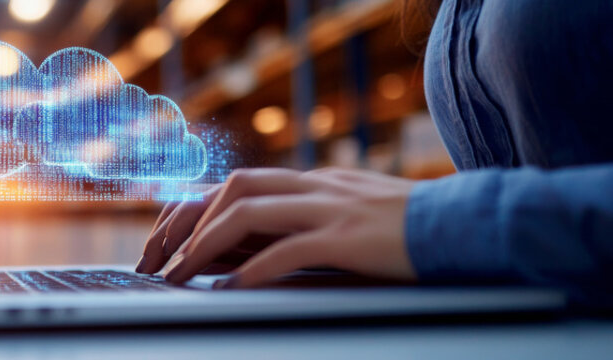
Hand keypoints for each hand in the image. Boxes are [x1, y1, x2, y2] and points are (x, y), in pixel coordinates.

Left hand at [135, 167, 417, 287]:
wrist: (469, 224)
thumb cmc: (410, 228)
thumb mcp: (353, 212)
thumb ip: (310, 218)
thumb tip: (259, 246)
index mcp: (312, 181)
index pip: (237, 183)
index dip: (194, 209)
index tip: (165, 241)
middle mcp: (315, 186)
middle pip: (231, 189)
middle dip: (187, 223)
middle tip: (159, 261)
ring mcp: (331, 208)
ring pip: (248, 212)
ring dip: (206, 244)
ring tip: (181, 275)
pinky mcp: (349, 237)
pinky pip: (287, 249)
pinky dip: (253, 270)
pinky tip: (232, 290)